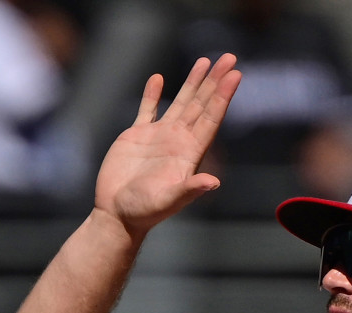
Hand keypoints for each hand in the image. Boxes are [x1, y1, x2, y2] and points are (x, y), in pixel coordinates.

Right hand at [96, 57, 242, 239]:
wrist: (116, 214)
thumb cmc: (144, 212)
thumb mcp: (169, 200)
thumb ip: (190, 189)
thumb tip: (213, 182)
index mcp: (189, 153)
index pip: (211, 118)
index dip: (223, 96)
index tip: (235, 74)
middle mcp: (178, 141)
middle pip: (201, 104)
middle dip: (214, 81)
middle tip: (229, 57)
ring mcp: (158, 137)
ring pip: (181, 102)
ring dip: (193, 82)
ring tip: (204, 60)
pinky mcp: (136, 136)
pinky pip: (147, 110)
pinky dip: (152, 94)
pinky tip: (158, 78)